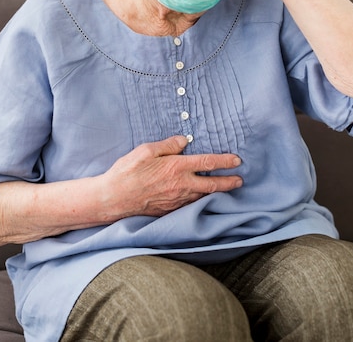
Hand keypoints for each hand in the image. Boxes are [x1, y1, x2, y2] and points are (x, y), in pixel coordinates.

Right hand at [101, 135, 242, 219]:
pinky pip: (190, 205)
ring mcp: (175, 201)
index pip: (207, 163)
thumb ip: (167, 145)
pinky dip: (200, 201)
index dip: (224, 161)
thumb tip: (184, 141)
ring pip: (202, 197)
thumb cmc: (127, 172)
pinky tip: (202, 199)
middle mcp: (180, 186)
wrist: (112, 199)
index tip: (236, 160)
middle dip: (228, 182)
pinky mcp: (169, 211)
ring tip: (226, 189)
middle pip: (212, 185)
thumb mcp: (146, 150)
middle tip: (240, 180)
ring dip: (216, 193)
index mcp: (176, 167)